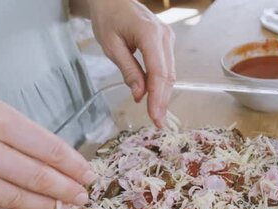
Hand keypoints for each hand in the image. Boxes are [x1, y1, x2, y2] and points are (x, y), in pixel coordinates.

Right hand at [0, 84, 94, 208]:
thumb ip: (20, 132)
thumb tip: (58, 161)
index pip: (47, 148)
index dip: (73, 166)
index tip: (89, 175)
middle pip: (34, 176)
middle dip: (64, 189)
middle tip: (82, 197)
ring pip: (11, 196)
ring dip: (42, 205)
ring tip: (62, 208)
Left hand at [87, 0, 175, 126]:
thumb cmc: (107, 17)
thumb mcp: (111, 46)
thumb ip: (128, 70)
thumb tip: (139, 95)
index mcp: (150, 34)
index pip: (158, 72)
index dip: (158, 97)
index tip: (154, 116)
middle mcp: (165, 35)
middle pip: (168, 75)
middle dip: (163, 100)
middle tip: (157, 122)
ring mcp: (168, 38)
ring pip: (170, 72)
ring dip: (163, 94)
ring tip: (156, 114)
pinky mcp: (166, 42)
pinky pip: (167, 66)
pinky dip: (161, 83)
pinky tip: (155, 97)